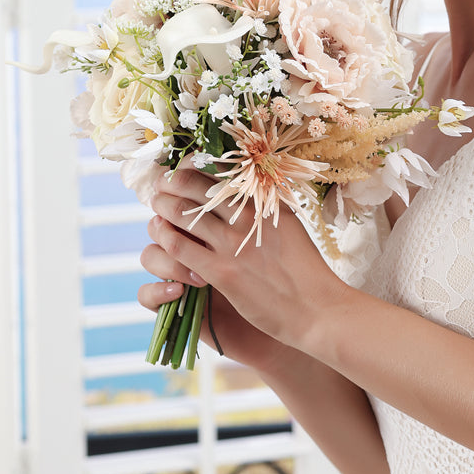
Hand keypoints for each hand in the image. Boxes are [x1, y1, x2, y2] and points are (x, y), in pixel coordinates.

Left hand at [142, 166, 346, 352]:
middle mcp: (245, 214)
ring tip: (157, 208)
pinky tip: (165, 240)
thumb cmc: (306, 269)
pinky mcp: (220, 271)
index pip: (217, 169)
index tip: (181, 169)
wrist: (316, 308)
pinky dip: (166, 240)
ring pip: (178, 214)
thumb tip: (251, 187)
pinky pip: (178, 247)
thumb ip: (267, 206)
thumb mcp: (290, 224)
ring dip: (161, 208)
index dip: (191, 165)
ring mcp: (231, 242)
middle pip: (190, 185)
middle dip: (168, 183)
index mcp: (263, 199)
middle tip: (161, 186)